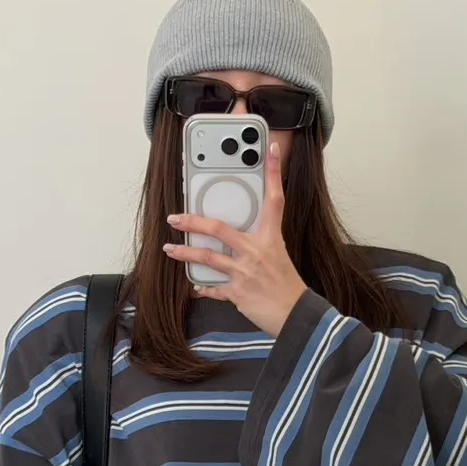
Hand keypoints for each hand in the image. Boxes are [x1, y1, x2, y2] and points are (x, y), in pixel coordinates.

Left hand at [162, 141, 306, 336]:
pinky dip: (203, 288)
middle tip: (175, 218)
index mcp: (271, 238)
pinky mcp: (237, 292)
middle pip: (219, 230)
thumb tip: (242, 242)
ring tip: (170, 250)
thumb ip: (262, 245)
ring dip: (185, 254)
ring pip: (208, 258)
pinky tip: (195, 286)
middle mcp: (256, 251)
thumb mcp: (281, 257)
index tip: (270, 150)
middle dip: (193, 223)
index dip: (273, 173)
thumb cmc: (289, 287)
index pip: (274, 200)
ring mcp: (245, 272)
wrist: (296, 315)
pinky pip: (214, 288)